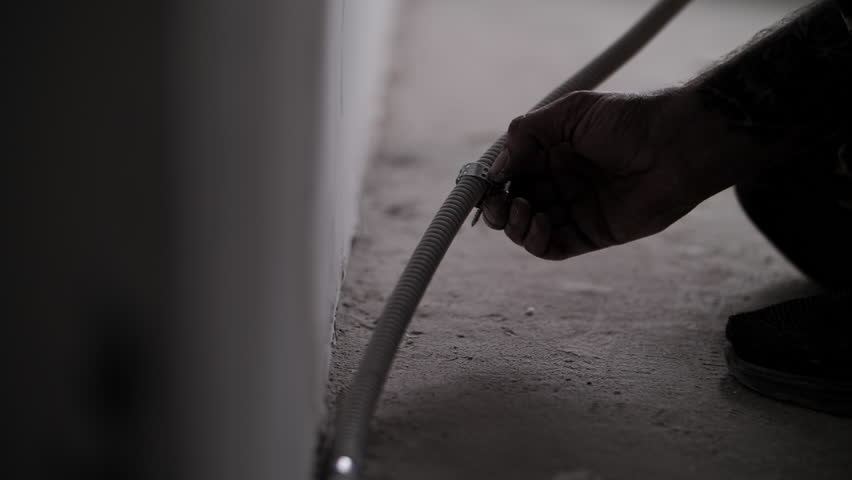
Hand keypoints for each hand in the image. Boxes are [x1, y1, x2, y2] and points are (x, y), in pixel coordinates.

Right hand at [483, 89, 731, 259]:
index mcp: (552, 152)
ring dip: (514, 225)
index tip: (479, 184)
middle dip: (497, 207)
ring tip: (521, 209)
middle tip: (496, 203)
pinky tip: (538, 223)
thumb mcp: (571, 112)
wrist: (678, 143)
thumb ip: (527, 134)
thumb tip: (496, 169)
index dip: (491, 181)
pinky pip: (552, 247)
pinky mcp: (591, 233)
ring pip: (527, 229)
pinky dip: (535, 242)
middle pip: (512, 204)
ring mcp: (574, 209)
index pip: (509, 173)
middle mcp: (560, 182)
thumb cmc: (629, 119)